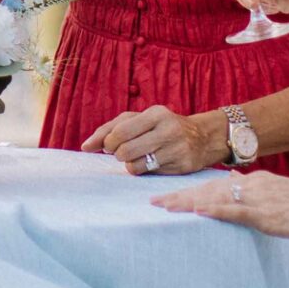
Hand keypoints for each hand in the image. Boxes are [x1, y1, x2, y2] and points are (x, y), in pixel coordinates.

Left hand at [81, 105, 225, 175]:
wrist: (203, 137)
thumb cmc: (162, 127)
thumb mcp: (140, 120)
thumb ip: (111, 129)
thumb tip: (85, 147)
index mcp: (155, 113)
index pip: (120, 130)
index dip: (107, 142)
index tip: (106, 146)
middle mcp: (168, 129)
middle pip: (125, 150)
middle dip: (117, 154)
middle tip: (121, 153)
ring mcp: (176, 148)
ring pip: (135, 165)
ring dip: (128, 165)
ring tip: (134, 158)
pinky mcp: (181, 165)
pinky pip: (149, 173)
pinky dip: (142, 171)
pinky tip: (149, 163)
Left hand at [152, 171, 288, 241]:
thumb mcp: (279, 194)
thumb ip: (256, 191)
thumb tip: (234, 186)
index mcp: (254, 182)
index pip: (213, 186)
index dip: (189, 191)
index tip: (167, 196)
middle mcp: (251, 186)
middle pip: (207, 190)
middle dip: (178, 196)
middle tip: (151, 201)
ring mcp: (259, 199)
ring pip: (214, 198)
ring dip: (187, 202)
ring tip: (163, 206)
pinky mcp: (268, 214)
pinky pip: (236, 211)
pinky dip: (215, 209)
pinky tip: (197, 210)